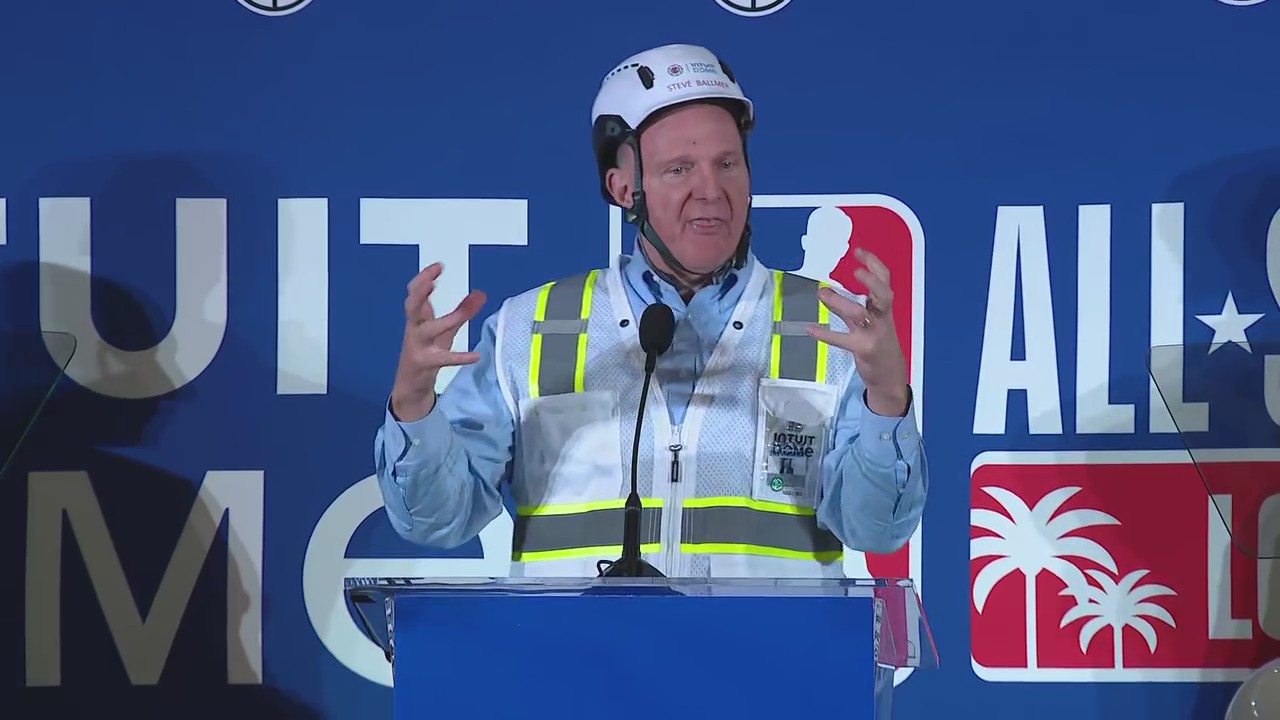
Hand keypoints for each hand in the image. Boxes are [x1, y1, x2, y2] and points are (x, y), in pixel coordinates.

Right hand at [390, 262, 486, 421]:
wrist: (410, 385)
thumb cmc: (428, 352)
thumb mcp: (445, 330)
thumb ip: (462, 312)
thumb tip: (481, 294)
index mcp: (417, 318)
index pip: (415, 293)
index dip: (424, 278)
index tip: (438, 266)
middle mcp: (414, 329)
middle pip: (412, 306)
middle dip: (420, 290)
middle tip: (433, 278)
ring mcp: (418, 346)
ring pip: (428, 330)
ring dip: (446, 320)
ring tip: (464, 314)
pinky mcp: (425, 363)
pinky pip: (442, 358)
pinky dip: (458, 357)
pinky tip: (475, 356)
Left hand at [806, 248, 909, 416]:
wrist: (890, 375)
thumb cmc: (881, 343)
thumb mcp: (877, 319)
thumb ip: (862, 303)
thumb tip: (836, 286)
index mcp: (885, 308)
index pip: (885, 280)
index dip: (874, 264)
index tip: (859, 251)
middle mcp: (883, 318)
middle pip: (883, 295)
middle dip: (871, 281)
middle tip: (855, 270)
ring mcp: (874, 334)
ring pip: (859, 314)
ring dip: (839, 302)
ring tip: (822, 294)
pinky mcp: (863, 349)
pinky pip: (842, 340)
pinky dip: (825, 334)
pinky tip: (811, 329)